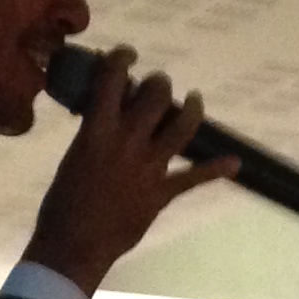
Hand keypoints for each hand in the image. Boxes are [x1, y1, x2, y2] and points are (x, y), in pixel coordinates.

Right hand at [27, 47, 236, 292]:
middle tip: (159, 85)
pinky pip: (194, 178)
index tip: (127, 54)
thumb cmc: (63, 202)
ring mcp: (148, 168)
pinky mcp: (161, 193)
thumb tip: (105, 116)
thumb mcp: (73, 157)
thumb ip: (93, 134)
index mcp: (96, 131)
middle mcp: (127, 142)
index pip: (111, 81)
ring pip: (181, 128)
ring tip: (194, 100)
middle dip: (160, 85)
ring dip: (191, 109)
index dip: (122, 59)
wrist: (74, 244)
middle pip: (155, 98)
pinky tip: (235, 163)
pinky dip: (216, 170)